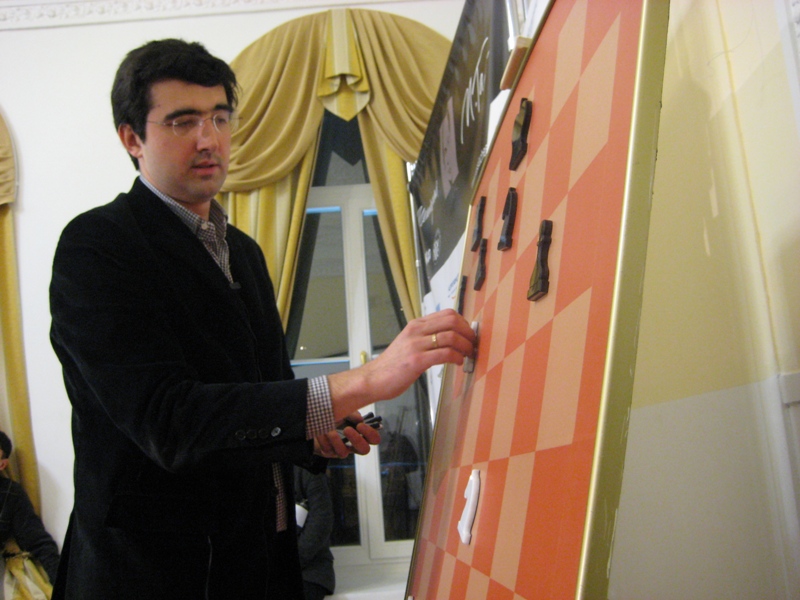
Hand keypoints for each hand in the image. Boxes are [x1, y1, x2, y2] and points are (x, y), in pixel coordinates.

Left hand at [313, 411, 381, 457]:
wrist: (317, 420)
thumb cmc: (336, 414)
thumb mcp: (345, 410)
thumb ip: (353, 414)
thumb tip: (361, 419)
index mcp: (361, 434)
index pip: (374, 439)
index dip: (370, 434)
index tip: (360, 425)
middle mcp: (353, 444)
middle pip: (364, 450)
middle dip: (357, 440)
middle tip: (347, 429)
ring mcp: (341, 450)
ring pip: (343, 453)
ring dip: (336, 441)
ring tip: (330, 430)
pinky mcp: (329, 452)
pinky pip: (328, 450)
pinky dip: (324, 439)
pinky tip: (322, 432)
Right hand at [327, 309, 476, 419]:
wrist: (373, 379)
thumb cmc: (393, 364)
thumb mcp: (409, 343)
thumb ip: (427, 338)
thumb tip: (451, 339)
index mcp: (416, 325)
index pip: (447, 313)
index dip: (464, 323)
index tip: (469, 334)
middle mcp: (416, 331)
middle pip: (452, 321)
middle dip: (468, 333)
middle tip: (473, 344)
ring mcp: (416, 345)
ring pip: (451, 337)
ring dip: (465, 346)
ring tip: (468, 355)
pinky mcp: (417, 360)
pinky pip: (445, 353)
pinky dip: (456, 357)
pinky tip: (457, 362)